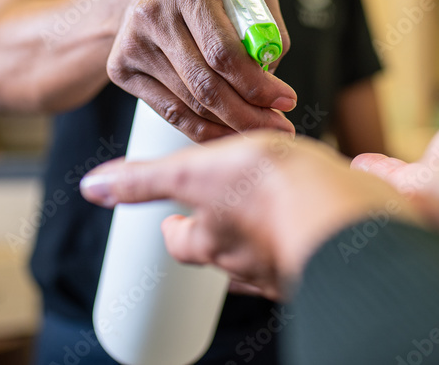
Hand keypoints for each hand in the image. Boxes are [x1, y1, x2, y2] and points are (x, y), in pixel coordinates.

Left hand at [79, 132, 420, 299]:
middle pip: (225, 253)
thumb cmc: (272, 190)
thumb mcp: (197, 171)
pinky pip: (315, 245)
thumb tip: (91, 186)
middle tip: (232, 200)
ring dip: (270, 231)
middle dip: (225, 230)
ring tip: (281, 200)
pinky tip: (328, 205)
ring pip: (270, 252)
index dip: (175, 226)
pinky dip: (316, 226)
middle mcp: (249, 263)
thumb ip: (146, 180)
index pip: (181, 241)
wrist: (347, 216)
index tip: (175, 215)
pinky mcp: (333, 259)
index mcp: (213, 240)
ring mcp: (291, 266)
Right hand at [107, 0, 295, 140]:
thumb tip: (271, 70)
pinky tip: (229, 133)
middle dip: (249, 113)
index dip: (257, 83)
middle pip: (206, 83)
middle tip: (279, 126)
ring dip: (231, 124)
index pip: (224, 50)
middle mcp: (154, 11)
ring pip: (190, 103)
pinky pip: (170, 112)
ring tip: (260, 130)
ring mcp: (133, 42)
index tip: (286, 99)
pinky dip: (204, 130)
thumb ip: (267, 21)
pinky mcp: (121, 68)